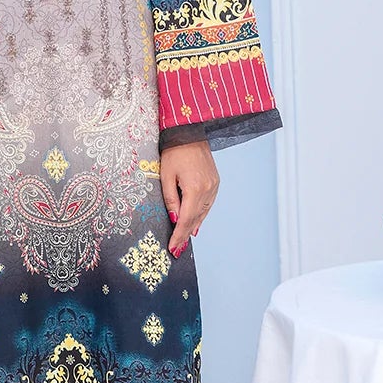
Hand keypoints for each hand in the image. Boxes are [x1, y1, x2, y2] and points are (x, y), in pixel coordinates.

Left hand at [160, 139, 218, 255]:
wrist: (190, 132)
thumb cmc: (174, 151)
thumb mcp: (166, 176)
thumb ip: (170, 200)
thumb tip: (175, 219)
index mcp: (195, 188)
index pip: (186, 220)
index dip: (179, 236)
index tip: (173, 248)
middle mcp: (208, 189)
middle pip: (195, 219)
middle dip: (185, 235)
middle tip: (177, 250)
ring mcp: (214, 186)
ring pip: (203, 213)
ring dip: (193, 227)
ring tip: (184, 240)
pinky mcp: (215, 182)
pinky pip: (208, 205)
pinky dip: (200, 215)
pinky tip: (194, 223)